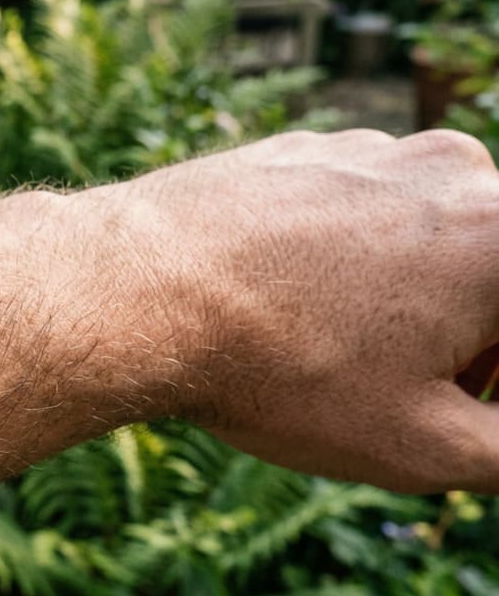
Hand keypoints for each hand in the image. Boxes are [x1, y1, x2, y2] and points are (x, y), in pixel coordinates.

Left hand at [138, 129, 498, 492]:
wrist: (133, 291)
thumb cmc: (279, 370)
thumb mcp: (425, 445)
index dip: (496, 376)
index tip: (463, 400)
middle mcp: (453, 171)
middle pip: (495, 273)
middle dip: (478, 339)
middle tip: (419, 393)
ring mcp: (370, 150)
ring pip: (428, 238)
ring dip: (414, 298)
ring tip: (340, 353)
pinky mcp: (303, 150)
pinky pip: (356, 212)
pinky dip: (347, 259)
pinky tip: (289, 307)